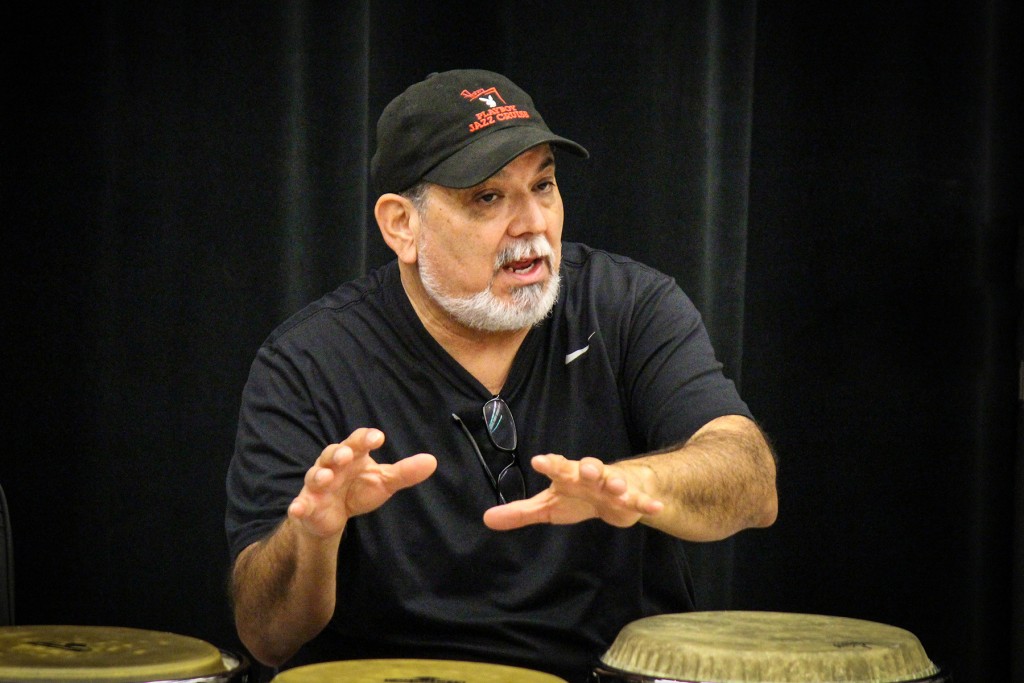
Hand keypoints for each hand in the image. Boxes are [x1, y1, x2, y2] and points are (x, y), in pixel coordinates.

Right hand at [287, 428, 436, 537]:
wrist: (334, 515)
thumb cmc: (359, 489)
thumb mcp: (384, 481)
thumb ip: (404, 472)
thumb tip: (432, 461)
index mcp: (352, 455)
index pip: (358, 440)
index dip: (366, 438)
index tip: (379, 438)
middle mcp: (332, 465)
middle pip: (333, 453)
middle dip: (339, 453)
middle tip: (347, 455)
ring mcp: (317, 484)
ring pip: (315, 475)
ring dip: (319, 475)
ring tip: (325, 478)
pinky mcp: (307, 504)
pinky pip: (300, 503)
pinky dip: (298, 506)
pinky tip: (297, 509)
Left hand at [482, 454, 663, 530]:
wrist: (617, 491)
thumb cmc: (578, 495)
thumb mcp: (548, 506)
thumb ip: (520, 512)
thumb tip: (487, 519)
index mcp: (569, 476)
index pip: (558, 467)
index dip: (550, 464)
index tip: (540, 461)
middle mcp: (591, 476)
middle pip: (589, 469)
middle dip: (588, 468)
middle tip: (586, 469)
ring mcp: (613, 486)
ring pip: (616, 481)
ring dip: (617, 483)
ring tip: (617, 488)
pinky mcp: (632, 499)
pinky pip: (641, 500)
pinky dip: (648, 503)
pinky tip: (656, 508)